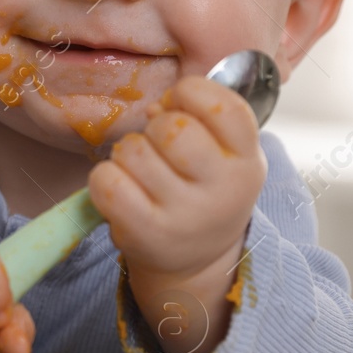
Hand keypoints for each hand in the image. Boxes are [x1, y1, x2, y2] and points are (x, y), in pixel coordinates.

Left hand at [86, 75, 267, 352]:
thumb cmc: (206, 189)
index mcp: (247, 160)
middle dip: (156, 125)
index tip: (181, 104)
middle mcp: (222, 190)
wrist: (198, 259)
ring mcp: (183, 215)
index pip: (225, 106)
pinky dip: (105, 177)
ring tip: (143, 172)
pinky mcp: (145, 234)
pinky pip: (107, 180)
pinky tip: (123, 188)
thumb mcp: (228, 152)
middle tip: (160, 146)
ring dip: (129, 152)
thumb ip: (204, 117)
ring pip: (133, 150)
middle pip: (172, 127)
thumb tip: (155, 108)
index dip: (192, 92)